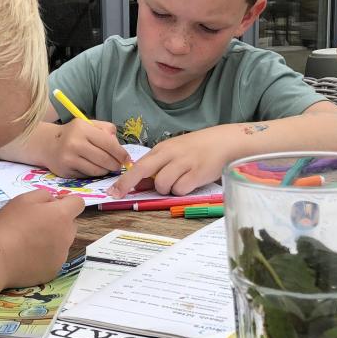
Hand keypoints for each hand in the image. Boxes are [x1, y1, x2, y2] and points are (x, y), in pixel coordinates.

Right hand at [0, 189, 84, 285]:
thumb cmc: (8, 224)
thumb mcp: (23, 199)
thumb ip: (45, 196)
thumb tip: (55, 201)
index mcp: (61, 215)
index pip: (78, 203)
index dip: (67, 202)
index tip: (52, 206)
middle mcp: (67, 236)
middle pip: (71, 224)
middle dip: (59, 222)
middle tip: (36, 224)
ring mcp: (62, 256)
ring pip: (63, 243)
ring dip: (52, 240)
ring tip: (28, 243)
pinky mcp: (54, 271)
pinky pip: (53, 260)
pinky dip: (45, 257)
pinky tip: (27, 257)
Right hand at [45, 119, 129, 176]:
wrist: (48, 144)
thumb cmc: (73, 134)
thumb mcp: (88, 125)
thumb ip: (106, 130)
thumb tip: (119, 146)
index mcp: (82, 128)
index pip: (108, 143)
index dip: (121, 153)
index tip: (127, 159)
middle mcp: (74, 143)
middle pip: (104, 159)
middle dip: (115, 165)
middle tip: (118, 166)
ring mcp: (69, 158)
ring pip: (97, 170)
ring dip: (106, 171)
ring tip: (107, 167)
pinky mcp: (66, 171)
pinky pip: (87, 175)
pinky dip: (94, 174)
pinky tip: (94, 169)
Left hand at [107, 126, 228, 196]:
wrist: (224, 142)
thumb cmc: (196, 149)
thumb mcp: (174, 152)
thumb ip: (157, 166)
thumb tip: (138, 184)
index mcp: (162, 149)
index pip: (138, 165)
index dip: (124, 179)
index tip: (112, 191)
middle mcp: (170, 154)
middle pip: (142, 170)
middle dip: (128, 183)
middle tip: (119, 195)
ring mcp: (183, 163)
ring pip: (162, 184)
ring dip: (166, 189)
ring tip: (178, 182)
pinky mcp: (197, 173)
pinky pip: (180, 189)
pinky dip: (182, 191)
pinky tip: (190, 183)